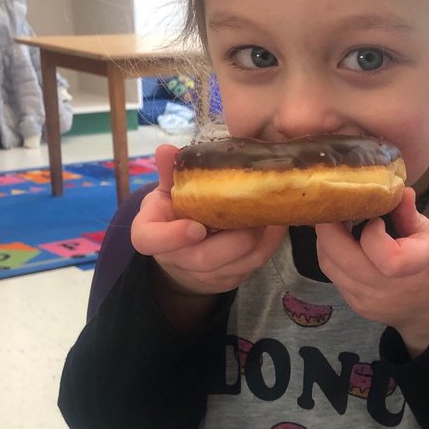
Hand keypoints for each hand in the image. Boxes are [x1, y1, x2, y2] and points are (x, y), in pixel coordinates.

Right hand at [133, 143, 286, 298]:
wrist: (183, 253)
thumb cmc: (174, 214)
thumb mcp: (167, 191)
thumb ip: (170, 173)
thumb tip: (167, 150)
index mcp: (152, 234)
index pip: (151, 241)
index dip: (172, 237)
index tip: (195, 227)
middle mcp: (177, 260)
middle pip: (204, 258)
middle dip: (233, 239)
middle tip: (252, 214)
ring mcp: (205, 275)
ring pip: (236, 265)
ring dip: (258, 241)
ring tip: (270, 214)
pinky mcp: (229, 279)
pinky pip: (254, 265)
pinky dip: (269, 244)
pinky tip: (277, 223)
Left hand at [315, 188, 428, 355]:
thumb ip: (410, 214)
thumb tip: (396, 187)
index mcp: (416, 266)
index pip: (384, 256)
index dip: (371, 232)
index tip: (376, 218)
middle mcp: (386, 288)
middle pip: (340, 257)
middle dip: (329, 225)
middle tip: (336, 205)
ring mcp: (368, 299)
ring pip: (329, 264)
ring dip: (326, 239)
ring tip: (337, 221)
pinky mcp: (356, 304)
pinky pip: (333, 275)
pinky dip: (332, 254)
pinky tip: (342, 241)